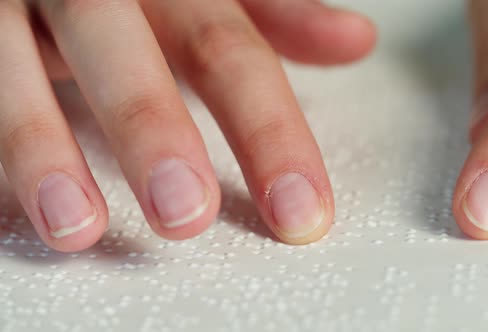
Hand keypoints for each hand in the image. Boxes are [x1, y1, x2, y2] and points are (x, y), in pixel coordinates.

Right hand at [0, 0, 375, 250]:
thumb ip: (277, 15)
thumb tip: (353, 38)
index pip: (233, 55)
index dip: (270, 136)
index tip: (299, 211)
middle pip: (130, 53)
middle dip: (155, 132)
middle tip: (185, 213)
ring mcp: (22, 7)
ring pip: (20, 66)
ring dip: (45, 147)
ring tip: (77, 225)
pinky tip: (10, 206)